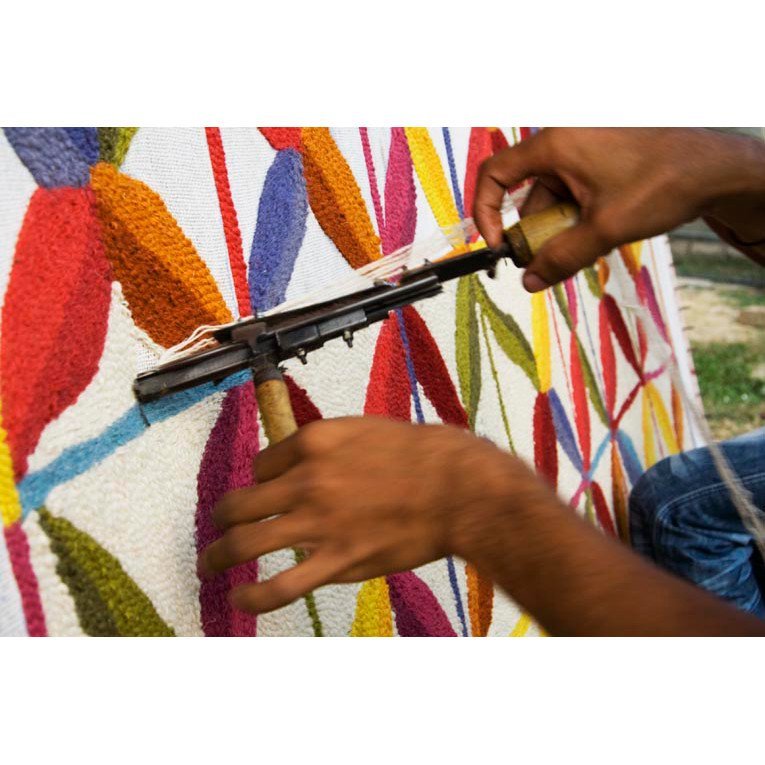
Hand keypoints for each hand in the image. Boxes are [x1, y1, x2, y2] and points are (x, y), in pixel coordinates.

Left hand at [198, 417, 528, 613]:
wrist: (457, 488)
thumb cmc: (419, 455)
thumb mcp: (363, 430)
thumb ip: (324, 445)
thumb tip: (295, 463)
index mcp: (312, 442)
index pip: (261, 466)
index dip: (262, 482)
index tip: (269, 493)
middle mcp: (306, 480)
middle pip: (240, 503)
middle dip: (223, 517)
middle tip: (220, 525)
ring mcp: (318, 523)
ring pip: (245, 543)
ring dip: (218, 555)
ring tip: (210, 564)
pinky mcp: (337, 560)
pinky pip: (280, 585)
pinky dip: (253, 596)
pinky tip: (241, 597)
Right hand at [473, 128, 764, 290]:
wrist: (716, 168)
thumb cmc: (664, 183)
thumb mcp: (605, 229)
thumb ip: (562, 257)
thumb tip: (529, 282)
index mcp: (555, 145)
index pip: (494, 174)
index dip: (485, 212)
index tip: (497, 245)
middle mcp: (564, 142)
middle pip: (526, 194)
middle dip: (533, 232)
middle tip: (545, 263)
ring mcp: (583, 151)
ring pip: (551, 198)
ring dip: (558, 229)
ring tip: (586, 249)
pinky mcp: (599, 160)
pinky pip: (572, 194)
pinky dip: (575, 218)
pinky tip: (596, 235)